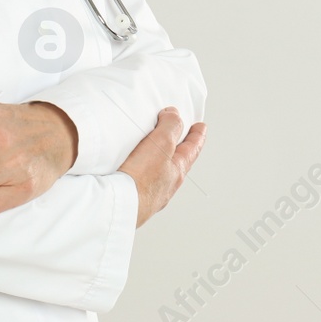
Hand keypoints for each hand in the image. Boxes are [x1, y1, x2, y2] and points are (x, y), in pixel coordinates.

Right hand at [118, 107, 205, 227]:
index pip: (192, 149)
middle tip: (180, 136)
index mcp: (177, 171)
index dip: (197, 136)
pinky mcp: (132, 195)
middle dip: (178, 147)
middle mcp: (166, 184)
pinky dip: (141, 168)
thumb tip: (174, 116)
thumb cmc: (142, 180)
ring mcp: (150, 192)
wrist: (119, 206)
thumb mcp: (162, 144)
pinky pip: (140, 177)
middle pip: (177, 161)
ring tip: (153, 148)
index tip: (201, 127)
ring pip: (159, 171)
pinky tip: (132, 166)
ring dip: (158, 158)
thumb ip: (170, 127)